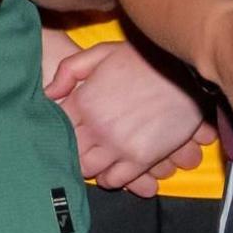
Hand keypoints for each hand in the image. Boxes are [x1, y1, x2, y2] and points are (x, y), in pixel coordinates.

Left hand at [48, 36, 213, 191]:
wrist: (184, 73)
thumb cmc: (143, 59)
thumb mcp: (102, 53)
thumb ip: (69, 70)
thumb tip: (48, 93)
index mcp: (84, 101)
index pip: (56, 127)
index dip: (55, 130)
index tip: (62, 131)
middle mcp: (97, 127)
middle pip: (70, 151)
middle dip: (70, 150)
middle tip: (77, 148)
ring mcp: (119, 145)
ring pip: (90, 169)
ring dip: (89, 166)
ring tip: (93, 161)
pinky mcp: (141, 158)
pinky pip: (116, 180)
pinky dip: (110, 179)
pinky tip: (110, 172)